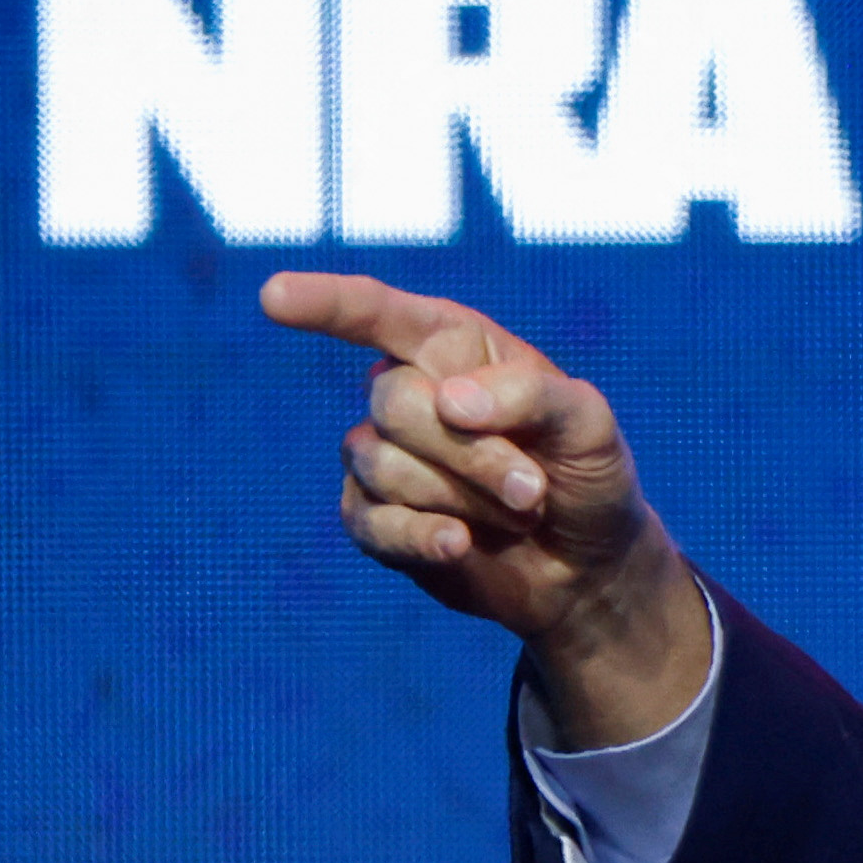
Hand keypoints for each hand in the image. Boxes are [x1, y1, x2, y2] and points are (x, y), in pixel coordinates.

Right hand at [257, 270, 713, 742]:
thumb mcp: (588, 423)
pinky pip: (369, 521)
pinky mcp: (372, 518)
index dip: (324, 303)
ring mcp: (381, 456)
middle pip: (395, 404)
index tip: (274, 297)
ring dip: (464, 498)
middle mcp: (406, 391)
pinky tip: (460, 544)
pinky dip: (421, 536)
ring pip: (383, 465)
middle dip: (471, 453)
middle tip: (531, 488)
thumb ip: (529, 394)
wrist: (586, 565)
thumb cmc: (587, 474)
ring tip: (516, 513)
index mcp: (451, 345)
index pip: (376, 312)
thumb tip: (447, 400)